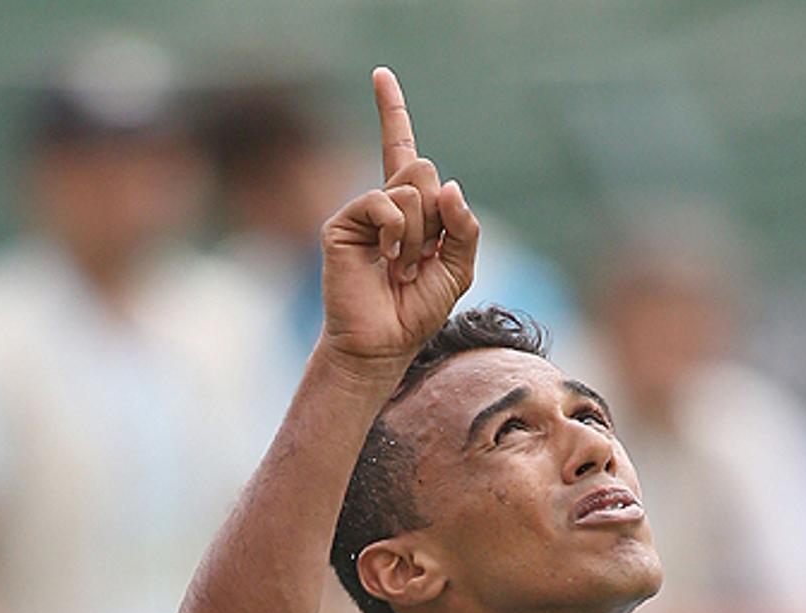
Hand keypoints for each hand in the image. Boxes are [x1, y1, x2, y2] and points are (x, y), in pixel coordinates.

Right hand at [317, 67, 480, 369]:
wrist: (383, 343)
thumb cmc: (417, 310)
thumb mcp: (458, 268)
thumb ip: (463, 228)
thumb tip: (449, 186)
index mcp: (411, 209)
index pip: (402, 150)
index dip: (392, 112)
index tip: (380, 75)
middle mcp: (384, 203)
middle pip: (424, 169)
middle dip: (438, 215)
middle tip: (422, 256)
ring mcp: (362, 212)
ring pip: (411, 188)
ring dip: (420, 233)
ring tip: (404, 266)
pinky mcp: (342, 222)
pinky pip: (384, 202)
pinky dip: (397, 231)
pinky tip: (388, 259)